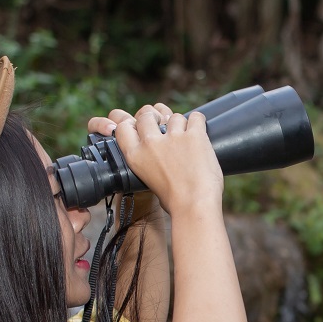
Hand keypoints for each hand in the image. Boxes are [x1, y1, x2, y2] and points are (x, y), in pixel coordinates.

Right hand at [87, 103, 221, 217]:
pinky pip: (195, 117)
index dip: (133, 124)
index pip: (123, 127)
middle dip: (155, 118)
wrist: (194, 206)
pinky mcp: (194, 135)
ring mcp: (173, 137)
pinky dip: (198, 122)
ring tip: (187, 140)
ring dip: (180, 125)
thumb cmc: (174, 201)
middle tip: (165, 127)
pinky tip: (199, 132)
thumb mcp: (147, 181)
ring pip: (173, 116)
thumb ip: (148, 162)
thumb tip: (158, 156)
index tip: (142, 128)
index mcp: (135, 155)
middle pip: (147, 115)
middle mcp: (150, 143)